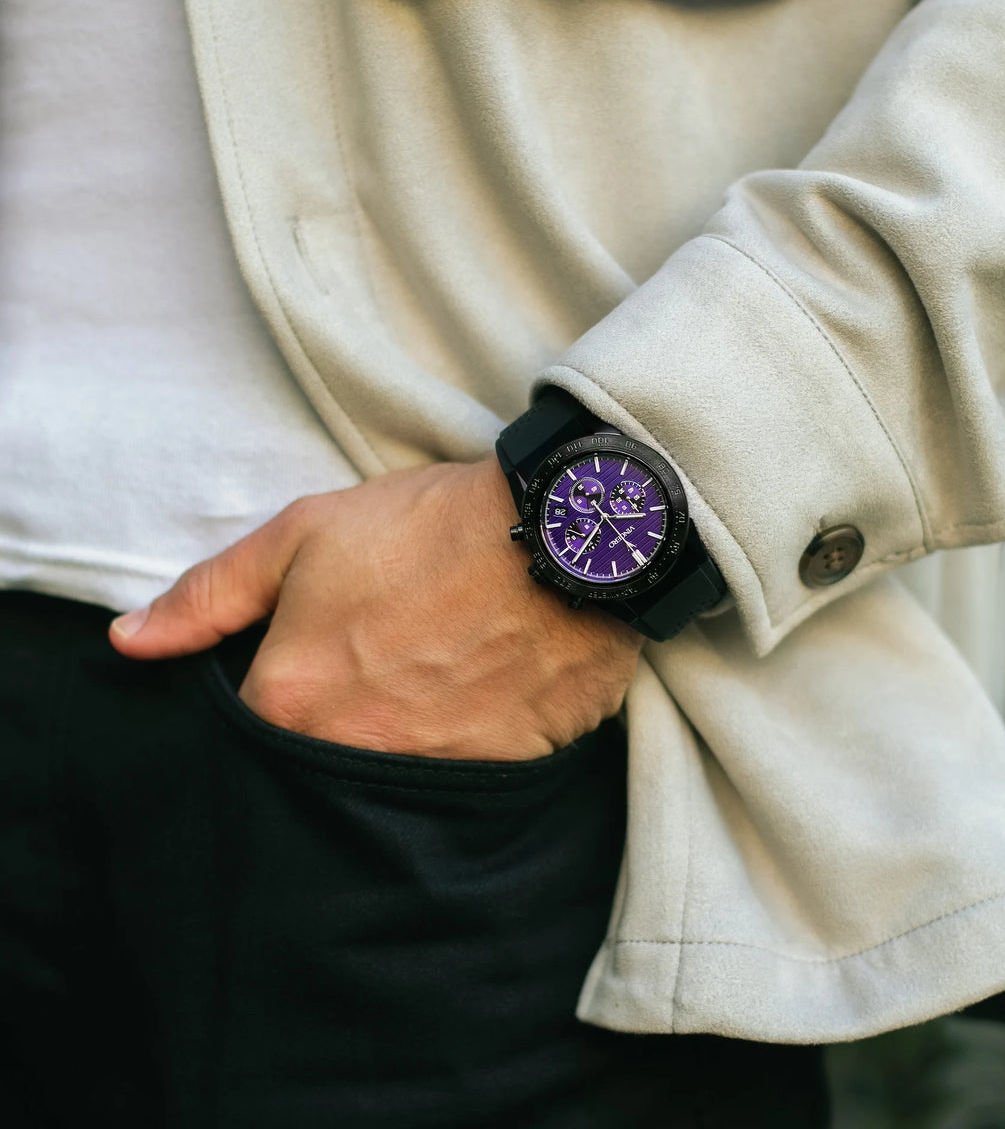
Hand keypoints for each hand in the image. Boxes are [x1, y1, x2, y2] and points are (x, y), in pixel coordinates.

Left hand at [108, 460, 644, 760]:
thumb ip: (211, 594)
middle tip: (379, 671)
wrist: (568, 536)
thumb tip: (129, 642)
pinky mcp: (499, 778)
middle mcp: (354, 755)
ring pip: (389, 782)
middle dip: (337, 730)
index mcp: (294, 700)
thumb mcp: (306, 534)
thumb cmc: (432, 527)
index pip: (250, 736)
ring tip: (433, 679)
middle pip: (319, 769)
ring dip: (400, 741)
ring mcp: (430, 775)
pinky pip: (460, 783)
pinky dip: (461, 749)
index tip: (313, 665)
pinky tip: (478, 698)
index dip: (280, 694)